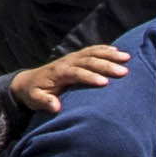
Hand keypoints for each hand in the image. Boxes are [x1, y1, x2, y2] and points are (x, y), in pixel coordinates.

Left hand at [11, 43, 133, 103]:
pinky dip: (105, 49)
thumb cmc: (34, 93)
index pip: (76, 73)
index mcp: (58, 73)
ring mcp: (72, 58)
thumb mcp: (35, 100)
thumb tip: (55, 107)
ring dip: (110, 55)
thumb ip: (45, 102)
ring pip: (93, 53)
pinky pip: (92, 50)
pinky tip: (118, 51)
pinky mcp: (76, 57)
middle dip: (106, 66)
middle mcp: (67, 62)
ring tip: (127, 58)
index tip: (105, 83)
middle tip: (123, 71)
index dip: (90, 77)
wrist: (28, 81)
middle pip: (89, 61)